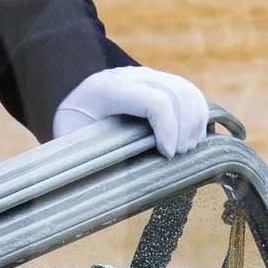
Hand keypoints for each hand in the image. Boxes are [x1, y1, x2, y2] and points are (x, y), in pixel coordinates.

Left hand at [52, 68, 208, 158]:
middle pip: (175, 93)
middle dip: (184, 128)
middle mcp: (128, 76)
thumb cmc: (71, 130)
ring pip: (185, 90)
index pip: (153, 100)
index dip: (168, 128)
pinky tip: (193, 136)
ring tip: (188, 149)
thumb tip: (110, 191)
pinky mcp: (158, 81)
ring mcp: (145, 75)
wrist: (70, 104)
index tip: (168, 155)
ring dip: (194, 121)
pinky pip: (188, 91)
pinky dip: (197, 113)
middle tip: (178, 156)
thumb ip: (92, 159)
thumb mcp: (73, 144)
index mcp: (106, 89)